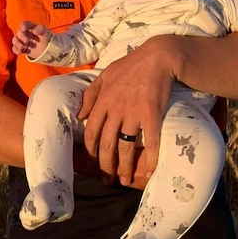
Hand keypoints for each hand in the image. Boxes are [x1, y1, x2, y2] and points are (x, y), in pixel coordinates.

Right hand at [11, 21, 52, 59]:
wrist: (48, 49)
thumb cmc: (46, 38)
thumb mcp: (45, 32)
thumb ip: (41, 29)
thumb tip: (34, 31)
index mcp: (30, 28)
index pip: (24, 24)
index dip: (23, 26)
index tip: (24, 29)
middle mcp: (25, 34)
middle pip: (19, 33)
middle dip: (21, 36)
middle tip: (27, 41)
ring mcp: (23, 41)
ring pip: (15, 40)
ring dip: (16, 43)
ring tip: (22, 47)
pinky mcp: (22, 49)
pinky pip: (15, 49)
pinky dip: (16, 50)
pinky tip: (20, 52)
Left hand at [77, 35, 178, 186]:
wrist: (158, 58)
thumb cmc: (131, 65)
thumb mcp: (105, 75)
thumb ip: (91, 94)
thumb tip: (79, 115)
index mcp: (103, 101)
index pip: (91, 131)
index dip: (90, 150)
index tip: (91, 162)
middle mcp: (116, 110)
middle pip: (106, 143)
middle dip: (105, 165)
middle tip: (106, 179)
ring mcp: (134, 113)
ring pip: (126, 146)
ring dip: (125, 166)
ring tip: (124, 180)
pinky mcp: (152, 115)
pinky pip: (150, 142)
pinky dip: (150, 158)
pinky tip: (149, 170)